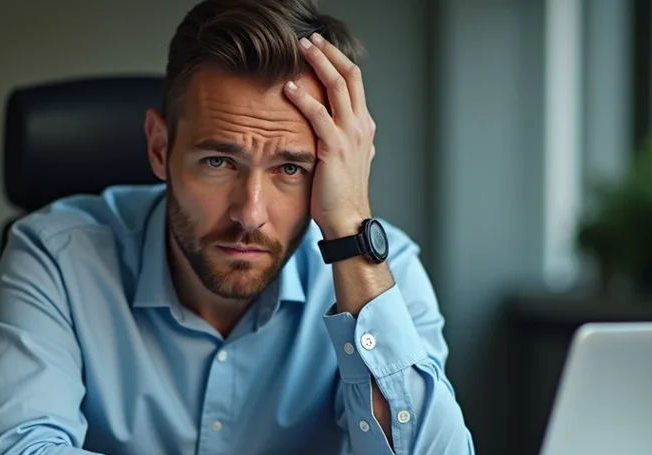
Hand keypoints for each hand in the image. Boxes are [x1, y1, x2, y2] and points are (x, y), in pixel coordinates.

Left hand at [284, 32, 374, 239]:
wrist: (348, 219)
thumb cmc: (341, 194)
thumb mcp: (346, 160)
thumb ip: (342, 141)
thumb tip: (333, 131)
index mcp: (363, 126)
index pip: (354, 82)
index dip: (337, 60)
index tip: (320, 46)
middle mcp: (360, 126)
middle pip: (349, 76)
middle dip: (329, 53)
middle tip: (310, 38)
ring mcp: (350, 136)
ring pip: (337, 87)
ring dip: (318, 64)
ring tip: (300, 49)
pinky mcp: (334, 148)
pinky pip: (318, 115)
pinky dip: (304, 98)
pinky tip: (289, 87)